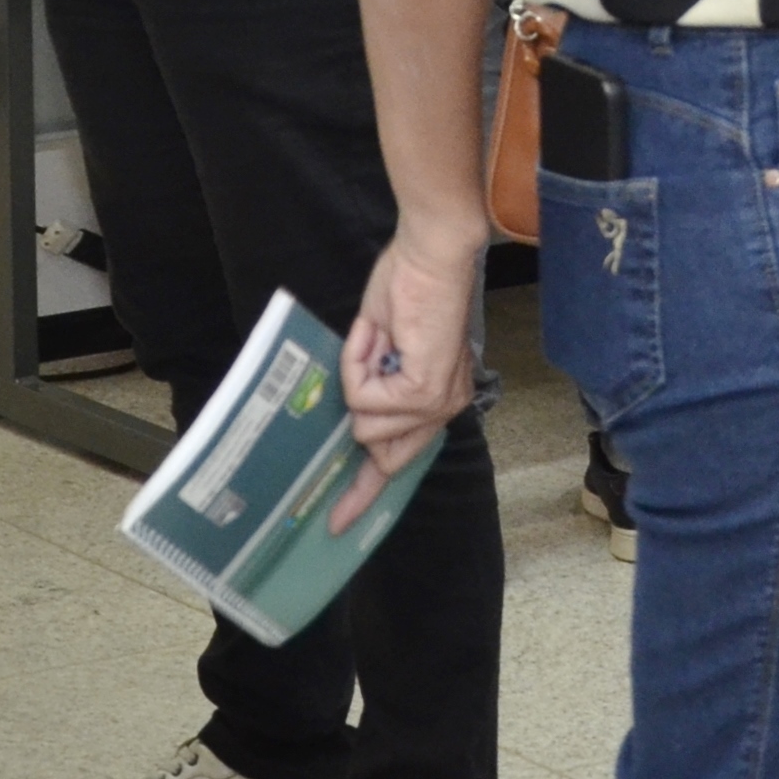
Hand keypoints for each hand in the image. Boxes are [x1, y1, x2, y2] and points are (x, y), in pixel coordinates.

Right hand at [332, 212, 489, 530]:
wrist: (432, 255)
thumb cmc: (409, 289)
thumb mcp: (383, 349)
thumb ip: (374, 391)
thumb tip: (355, 427)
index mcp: (434, 402)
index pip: (398, 461)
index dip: (364, 493)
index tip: (337, 523)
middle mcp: (441, 410)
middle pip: (378, 453)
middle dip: (357, 415)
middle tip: (369, 358)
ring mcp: (434, 404)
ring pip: (363, 424)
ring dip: (355, 376)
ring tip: (379, 337)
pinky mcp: (422, 392)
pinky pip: (361, 398)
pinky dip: (355, 363)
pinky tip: (379, 335)